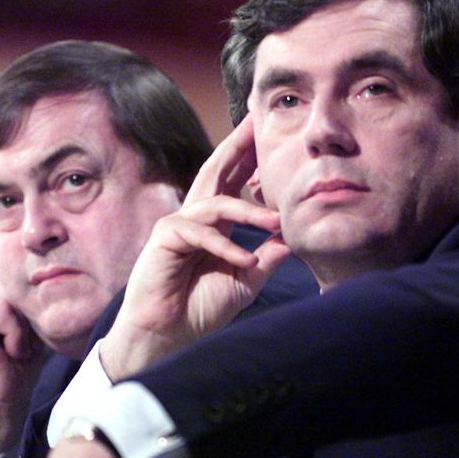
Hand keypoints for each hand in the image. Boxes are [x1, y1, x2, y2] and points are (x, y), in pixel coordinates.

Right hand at [0, 217, 45, 457]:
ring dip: (22, 326)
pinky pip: (3, 305)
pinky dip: (14, 332)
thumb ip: (27, 299)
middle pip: (13, 276)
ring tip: (13, 349)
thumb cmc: (19, 369)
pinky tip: (6, 351)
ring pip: (10, 291)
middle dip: (26, 312)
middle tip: (18, 346)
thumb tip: (45, 269)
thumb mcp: (30, 326)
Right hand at [102, 115, 291, 379]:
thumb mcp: (247, 279)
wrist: (169, 336)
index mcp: (215, 224)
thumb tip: (293, 235)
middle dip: (237, 146)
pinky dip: (225, 246)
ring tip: (276, 220)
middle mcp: (196, 218)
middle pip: (217, 171)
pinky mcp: (165, 237)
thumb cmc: (201, 308)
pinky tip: (245, 260)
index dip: (250, 159)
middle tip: (256, 121)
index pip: (233, 182)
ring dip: (249, 211)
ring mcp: (178, 224)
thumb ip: (268, 256)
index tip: (269, 138)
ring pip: (216, 203)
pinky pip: (200, 232)